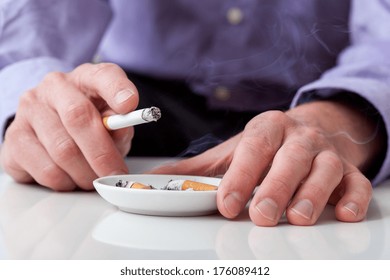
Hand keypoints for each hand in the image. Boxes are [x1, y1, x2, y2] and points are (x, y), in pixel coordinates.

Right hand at [1, 63, 138, 190]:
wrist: (51, 126)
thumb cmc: (89, 123)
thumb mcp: (112, 120)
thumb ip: (120, 124)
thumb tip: (120, 130)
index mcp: (86, 77)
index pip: (103, 75)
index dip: (117, 89)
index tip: (129, 105)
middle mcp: (54, 87)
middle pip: (78, 118)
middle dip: (102, 153)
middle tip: (115, 174)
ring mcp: (29, 110)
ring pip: (62, 150)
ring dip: (85, 173)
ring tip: (93, 179)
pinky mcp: (15, 138)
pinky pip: (45, 169)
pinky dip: (65, 182)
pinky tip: (70, 179)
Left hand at [152, 100, 383, 225]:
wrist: (308, 132)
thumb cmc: (266, 147)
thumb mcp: (232, 152)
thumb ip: (198, 169)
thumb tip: (155, 179)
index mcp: (268, 127)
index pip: (254, 146)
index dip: (241, 174)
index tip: (227, 202)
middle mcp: (299, 137)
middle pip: (290, 158)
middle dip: (275, 186)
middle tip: (261, 214)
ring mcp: (326, 153)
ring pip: (325, 169)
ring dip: (312, 194)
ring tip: (297, 217)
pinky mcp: (349, 171)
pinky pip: (356, 183)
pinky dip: (354, 198)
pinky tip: (344, 213)